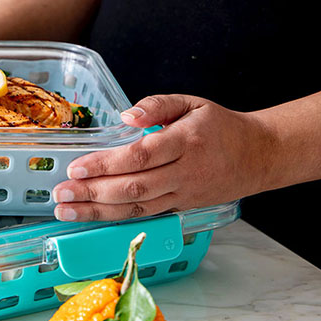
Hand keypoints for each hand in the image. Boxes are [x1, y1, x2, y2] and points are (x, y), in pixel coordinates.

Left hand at [52, 94, 275, 221]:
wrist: (259, 156)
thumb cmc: (219, 125)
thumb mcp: (191, 102)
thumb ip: (157, 105)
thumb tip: (126, 117)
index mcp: (186, 141)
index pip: (140, 156)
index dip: (105, 164)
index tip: (76, 167)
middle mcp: (184, 172)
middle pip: (133, 187)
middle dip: (92, 193)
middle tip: (61, 194)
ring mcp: (184, 194)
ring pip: (137, 207)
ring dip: (97, 211)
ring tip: (66, 211)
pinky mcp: (182, 208)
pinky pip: (146, 214)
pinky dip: (117, 217)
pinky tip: (92, 216)